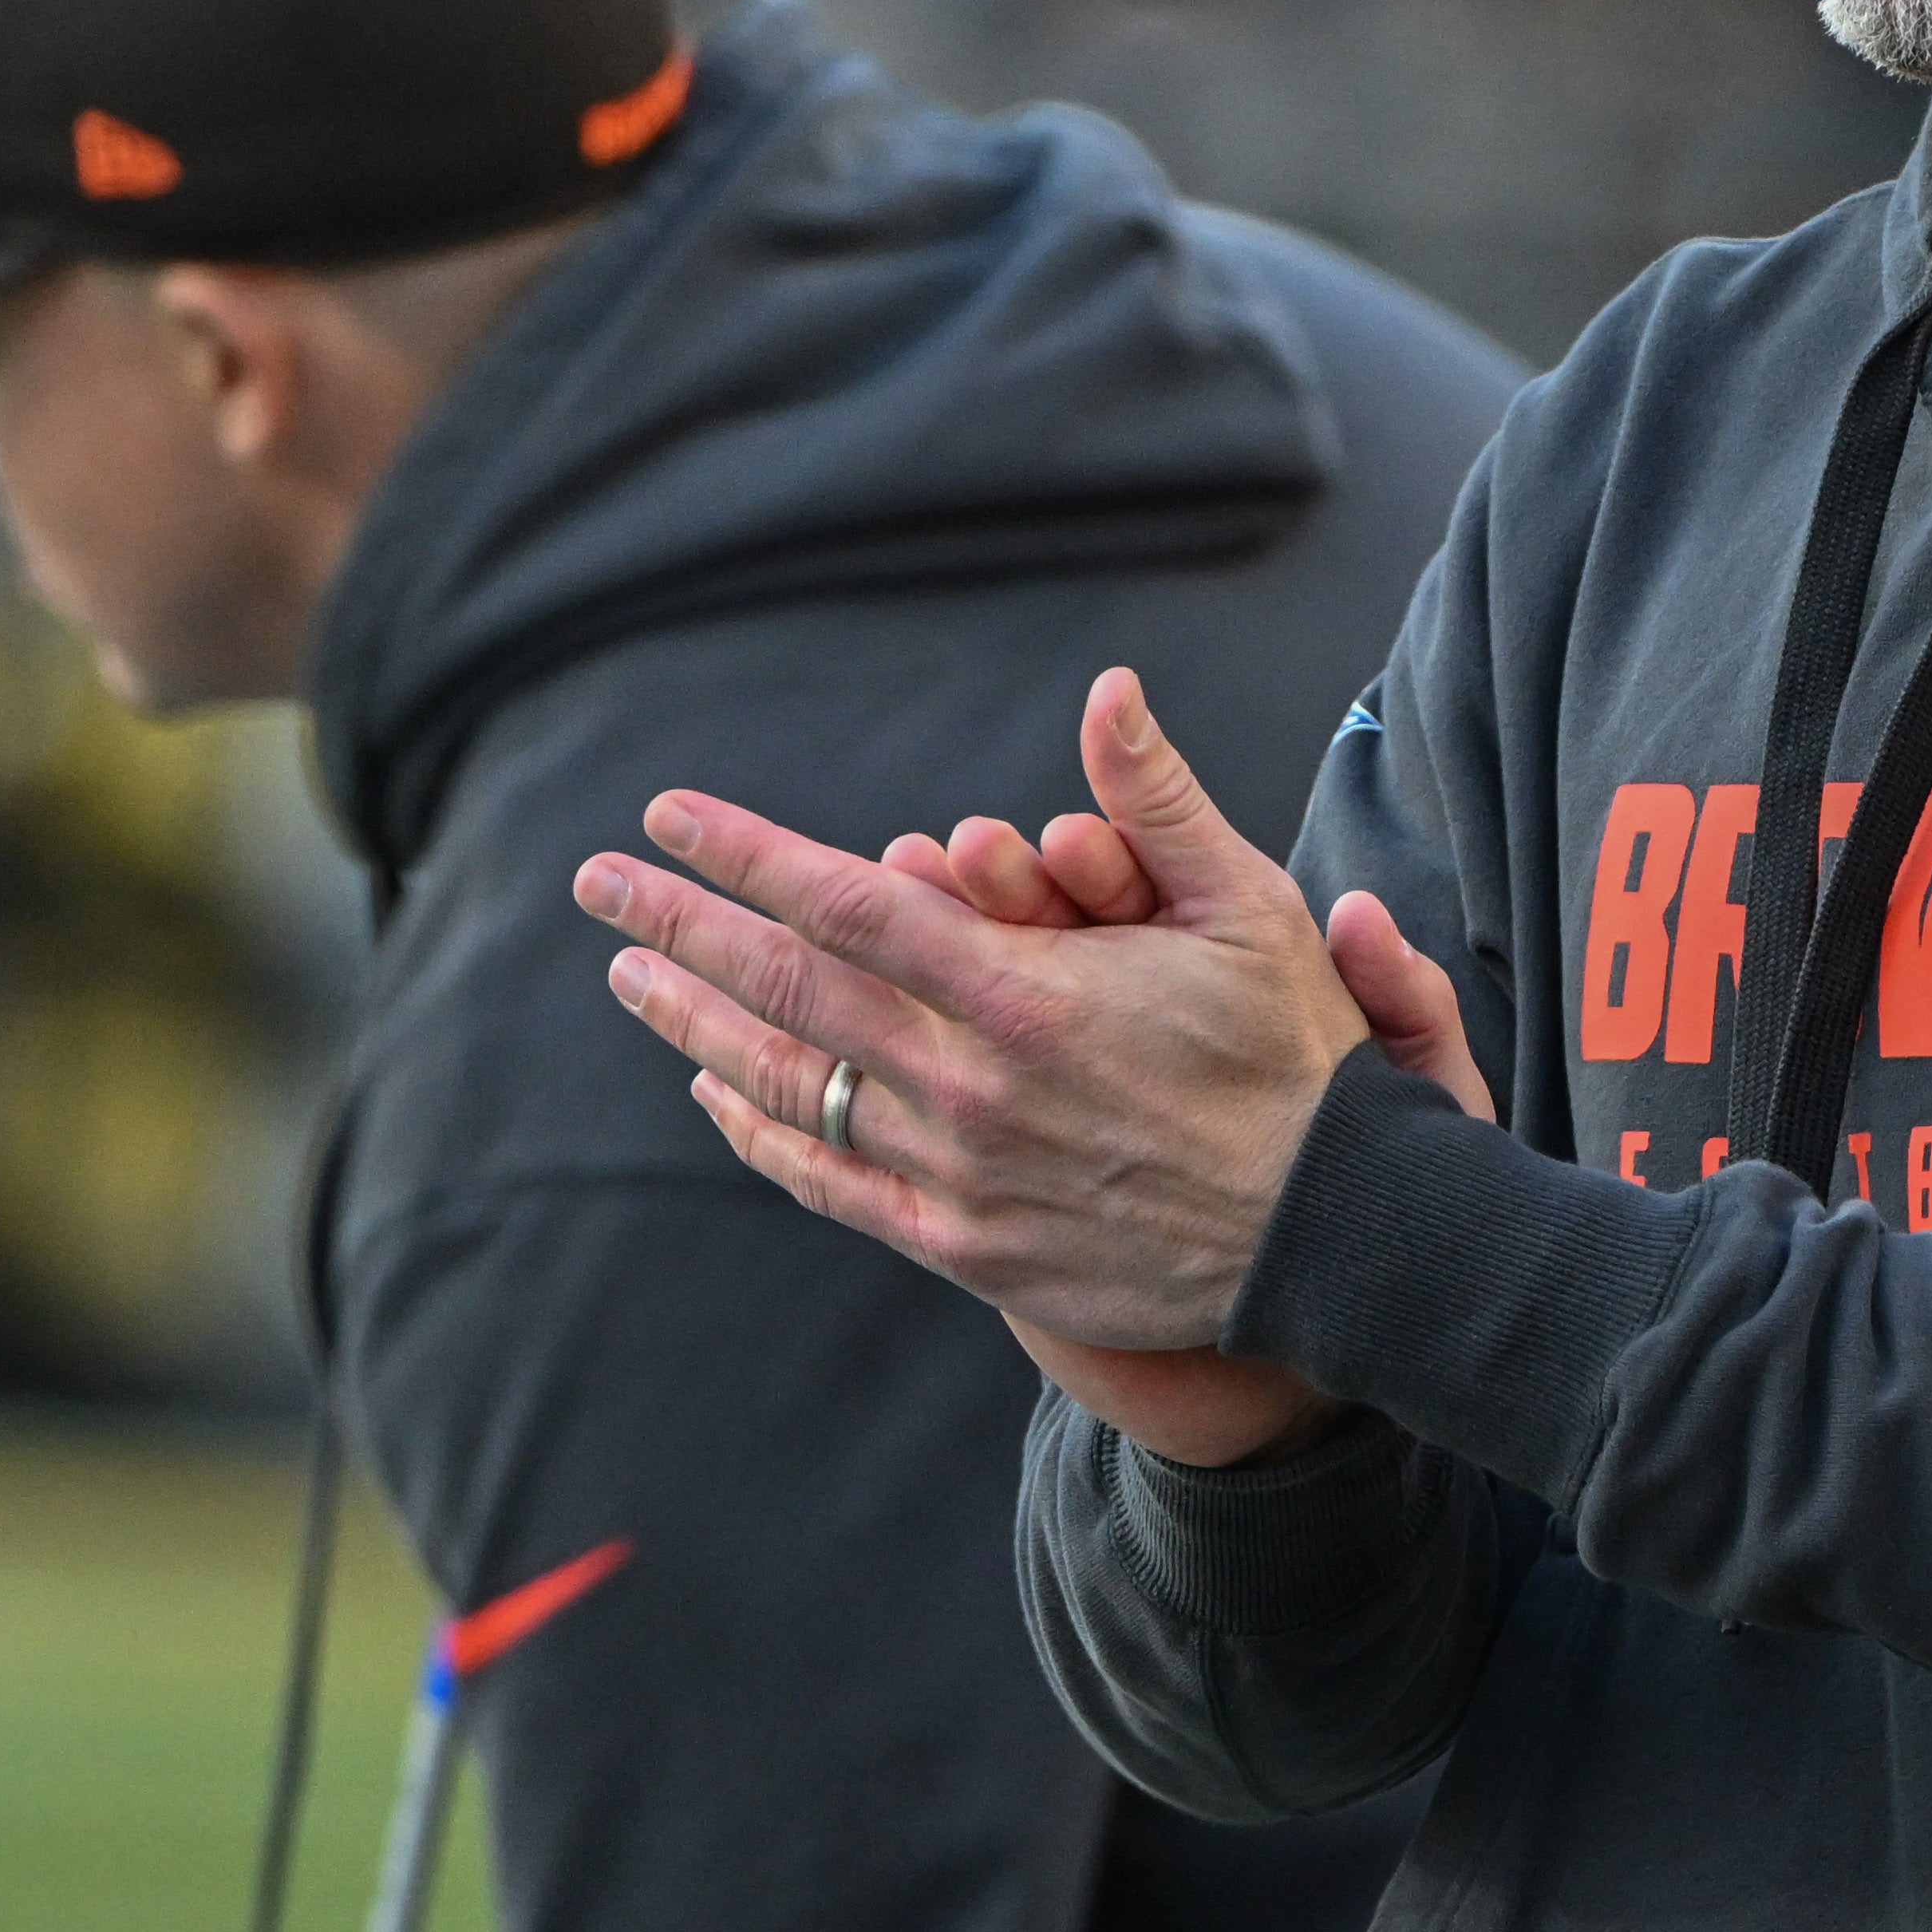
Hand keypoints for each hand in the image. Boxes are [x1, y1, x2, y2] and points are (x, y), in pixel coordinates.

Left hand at [581, 668, 1479, 1374]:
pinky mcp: (967, 1245)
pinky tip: (719, 1094)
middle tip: (599, 884)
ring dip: (700, 1026)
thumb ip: (1159, 798)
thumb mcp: (1248, 906)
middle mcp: (971, 1084)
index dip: (746, 855)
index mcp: (1024, 992)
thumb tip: (1109, 686)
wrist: (1332, 1235)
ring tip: (630, 981)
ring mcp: (959, 1172)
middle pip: (789, 991)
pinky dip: (765, 1134)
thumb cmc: (1298, 1057)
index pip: (845, 905)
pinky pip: (833, 1183)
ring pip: (794, 1087)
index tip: (669, 817)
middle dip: (681, 929)